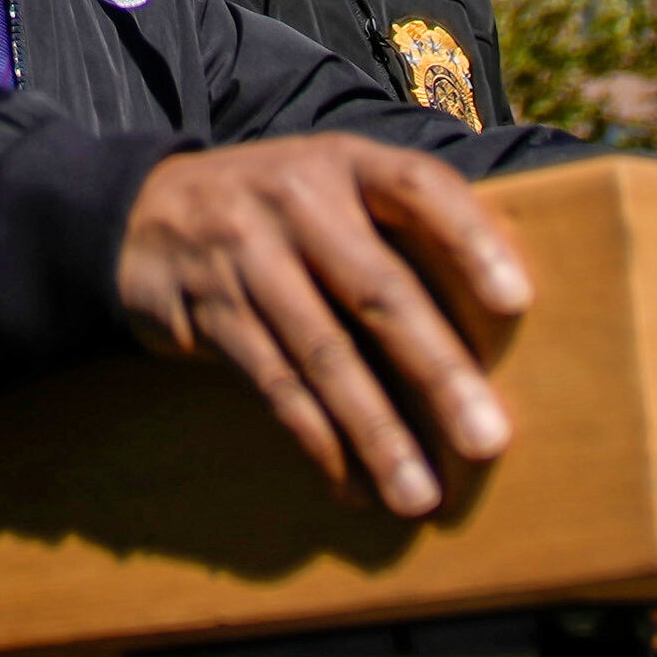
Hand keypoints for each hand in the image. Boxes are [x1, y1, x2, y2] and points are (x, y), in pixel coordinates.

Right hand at [115, 134, 527, 518]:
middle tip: (488, 440)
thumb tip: (501, 310)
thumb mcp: (328, 186)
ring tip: (420, 493)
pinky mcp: (209, 312)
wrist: (138, 213)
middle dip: (438, 372)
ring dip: (377, 433)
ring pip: (324, 356)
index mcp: (344, 163)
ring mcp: (246, 256)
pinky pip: (273, 386)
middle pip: (379, 291)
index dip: (470, 240)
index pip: (418, 189)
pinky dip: (318, 442)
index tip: (518, 301)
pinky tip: (354, 485)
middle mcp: (296, 201)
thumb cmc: (274, 211)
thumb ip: (396, 228)